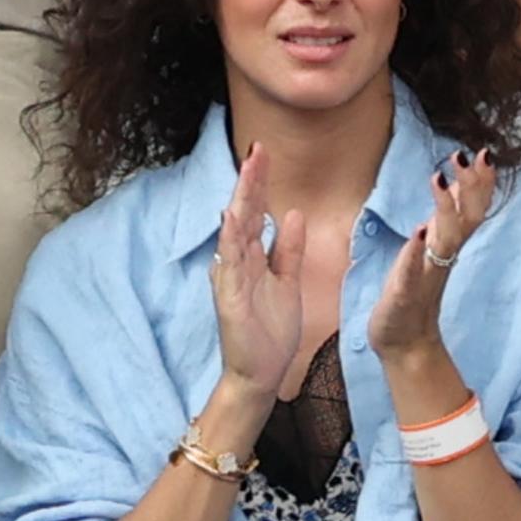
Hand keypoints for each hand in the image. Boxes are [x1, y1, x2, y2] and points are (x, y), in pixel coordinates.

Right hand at [211, 144, 305, 400]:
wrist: (261, 372)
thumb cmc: (270, 331)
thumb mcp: (288, 281)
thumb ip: (288, 249)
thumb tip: (292, 213)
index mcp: (252, 257)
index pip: (256, 212)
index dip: (261, 183)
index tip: (265, 153)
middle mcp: (238, 262)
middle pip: (244, 213)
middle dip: (251, 181)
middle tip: (257, 148)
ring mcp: (230, 277)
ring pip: (235, 230)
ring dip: (241, 199)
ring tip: (247, 170)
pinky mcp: (228, 296)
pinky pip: (229, 262)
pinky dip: (230, 237)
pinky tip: (232, 215)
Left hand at [368, 148, 495, 360]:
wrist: (404, 344)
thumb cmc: (414, 294)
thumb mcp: (430, 248)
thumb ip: (445, 220)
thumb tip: (456, 186)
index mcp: (446, 247)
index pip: (470, 210)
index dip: (480, 183)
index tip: (485, 153)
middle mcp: (441, 259)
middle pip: (465, 220)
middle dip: (469, 188)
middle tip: (469, 156)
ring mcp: (425, 277)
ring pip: (443, 242)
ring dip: (444, 212)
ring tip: (438, 180)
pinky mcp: (405, 297)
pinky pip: (412, 274)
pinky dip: (416, 255)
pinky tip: (418, 233)